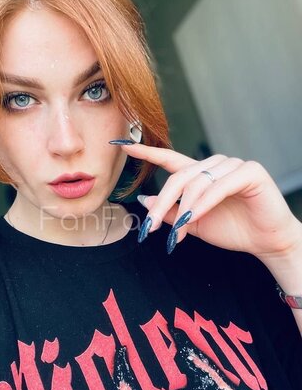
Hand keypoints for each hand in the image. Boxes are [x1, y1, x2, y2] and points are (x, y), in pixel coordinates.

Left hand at [121, 144, 301, 259]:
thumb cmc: (232, 230)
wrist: (266, 242)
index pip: (170, 159)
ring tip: (178, 234)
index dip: (148, 152)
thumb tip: (145, 200)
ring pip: (196, 183)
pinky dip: (203, 204)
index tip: (124, 146)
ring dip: (183, 210)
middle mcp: (215, 165)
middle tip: (150, 228)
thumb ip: (172, 211)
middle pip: (178, 177)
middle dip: (161, 204)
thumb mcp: (194, 223)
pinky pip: (217, 187)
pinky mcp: (250, 171)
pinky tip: (194, 218)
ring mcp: (233, 165)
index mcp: (201, 174)